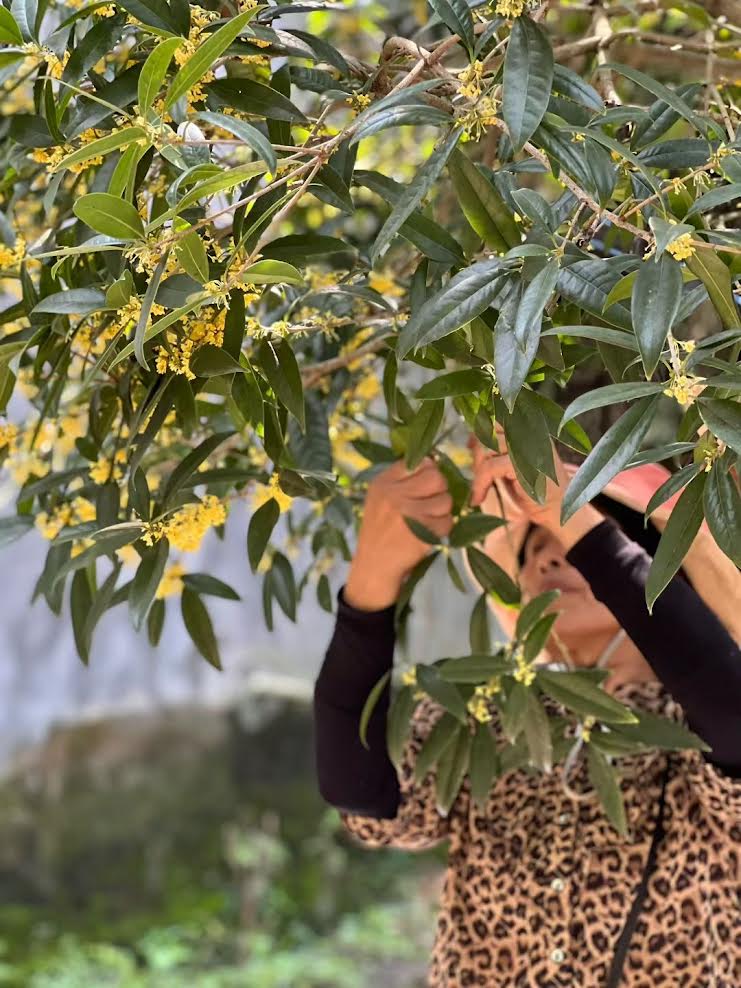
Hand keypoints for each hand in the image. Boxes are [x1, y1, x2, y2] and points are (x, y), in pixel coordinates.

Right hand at [344, 456, 453, 609]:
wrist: (374, 566)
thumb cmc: (380, 530)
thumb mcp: (380, 498)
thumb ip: (401, 480)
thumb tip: (434, 462)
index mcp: (384, 482)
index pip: (418, 462)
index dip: (428, 472)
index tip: (425, 485)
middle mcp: (395, 494)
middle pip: (436, 477)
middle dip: (440, 489)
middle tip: (432, 502)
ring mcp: (409, 513)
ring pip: (446, 500)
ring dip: (442, 511)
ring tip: (428, 521)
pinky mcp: (422, 532)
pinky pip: (447, 522)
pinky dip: (442, 529)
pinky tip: (428, 534)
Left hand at [467, 432, 602, 550]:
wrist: (557, 508)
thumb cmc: (534, 487)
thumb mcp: (512, 462)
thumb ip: (496, 448)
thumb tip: (470, 439)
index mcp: (529, 426)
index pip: (495, 417)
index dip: (480, 431)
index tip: (473, 449)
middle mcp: (530, 431)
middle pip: (487, 429)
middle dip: (477, 453)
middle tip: (479, 475)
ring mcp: (528, 445)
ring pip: (485, 447)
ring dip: (477, 471)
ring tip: (480, 489)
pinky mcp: (523, 464)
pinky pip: (489, 467)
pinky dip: (479, 484)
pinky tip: (478, 497)